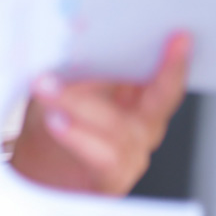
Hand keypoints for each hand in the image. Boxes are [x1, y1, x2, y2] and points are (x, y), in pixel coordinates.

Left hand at [10, 32, 191, 194]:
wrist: (36, 177)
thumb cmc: (53, 127)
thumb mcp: (62, 87)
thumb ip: (77, 68)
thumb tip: (73, 38)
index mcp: (137, 99)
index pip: (162, 75)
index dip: (174, 60)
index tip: (179, 36)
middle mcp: (143, 126)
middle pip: (161, 98)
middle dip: (164, 72)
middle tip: (150, 48)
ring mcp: (131, 154)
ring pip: (119, 125)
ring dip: (80, 102)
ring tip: (48, 86)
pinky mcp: (111, 179)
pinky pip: (102, 155)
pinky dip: (78, 136)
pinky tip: (56, 122)